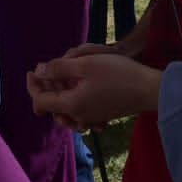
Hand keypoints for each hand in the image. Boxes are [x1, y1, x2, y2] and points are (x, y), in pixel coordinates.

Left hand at [27, 47, 160, 129]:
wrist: (149, 90)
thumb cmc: (119, 74)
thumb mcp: (86, 64)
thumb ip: (59, 68)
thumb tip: (39, 71)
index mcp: (71, 104)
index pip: (39, 100)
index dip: (32, 85)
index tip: (32, 70)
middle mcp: (78, 116)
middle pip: (51, 107)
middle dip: (47, 88)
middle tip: (49, 67)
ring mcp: (91, 117)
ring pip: (65, 109)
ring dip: (60, 92)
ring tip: (63, 74)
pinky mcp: (101, 115)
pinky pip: (80, 110)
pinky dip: (74, 98)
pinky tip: (81, 84)